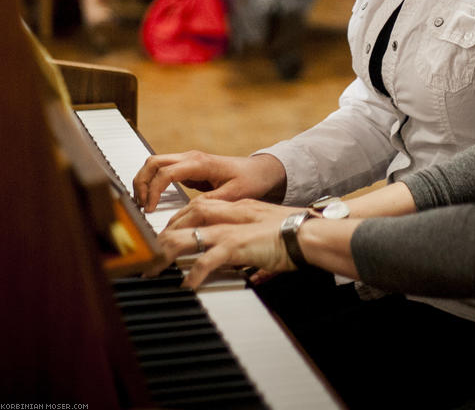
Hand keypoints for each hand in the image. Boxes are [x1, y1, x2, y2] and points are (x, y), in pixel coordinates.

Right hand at [133, 151, 286, 212]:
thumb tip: (189, 211)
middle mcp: (191, 158)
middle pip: (153, 162)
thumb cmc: (249, 180)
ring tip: (143, 204)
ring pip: (155, 164)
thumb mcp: (234, 195)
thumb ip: (212, 202)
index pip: (166, 172)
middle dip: (142, 182)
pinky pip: (162, 171)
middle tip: (140, 206)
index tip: (150, 209)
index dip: (155, 191)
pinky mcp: (187, 168)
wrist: (259, 171)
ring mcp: (188, 161)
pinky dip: (153, 183)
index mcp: (200, 162)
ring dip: (145, 181)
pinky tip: (152, 200)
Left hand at [153, 197, 299, 287]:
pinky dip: (194, 273)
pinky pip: (208, 259)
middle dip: (163, 235)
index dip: (178, 220)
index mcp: (237, 208)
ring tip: (153, 270)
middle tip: (148, 255)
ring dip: (167, 253)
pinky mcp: (237, 245)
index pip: (198, 208)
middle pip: (187, 218)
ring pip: (189, 235)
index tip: (164, 234)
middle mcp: (230, 214)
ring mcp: (232, 229)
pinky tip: (186, 285)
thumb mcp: (265, 235)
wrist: (308, 234)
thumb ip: (252, 248)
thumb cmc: (293, 235)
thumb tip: (250, 273)